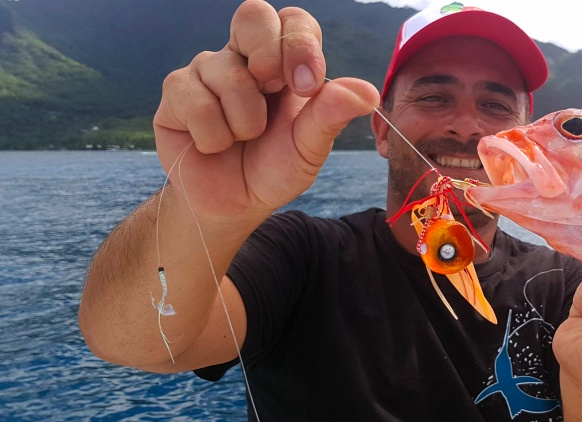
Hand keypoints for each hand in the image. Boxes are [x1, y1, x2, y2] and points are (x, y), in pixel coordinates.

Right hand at [152, 0, 378, 222]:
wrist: (233, 204)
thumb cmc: (273, 169)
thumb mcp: (309, 148)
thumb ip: (331, 116)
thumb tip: (367, 92)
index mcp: (285, 63)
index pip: (294, 21)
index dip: (299, 43)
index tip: (306, 85)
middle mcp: (246, 57)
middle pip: (253, 14)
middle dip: (268, 54)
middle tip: (272, 92)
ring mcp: (208, 70)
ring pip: (227, 72)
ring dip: (244, 121)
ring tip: (244, 139)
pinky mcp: (177, 92)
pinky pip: (196, 101)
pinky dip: (213, 135)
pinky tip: (214, 146)